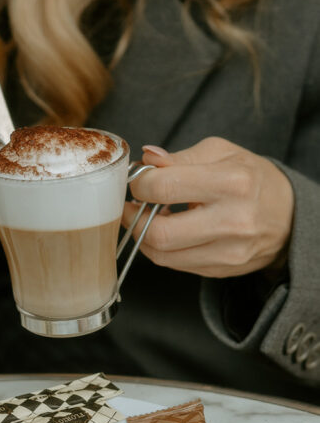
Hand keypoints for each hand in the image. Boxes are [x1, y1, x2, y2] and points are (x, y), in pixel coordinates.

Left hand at [122, 137, 293, 278]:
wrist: (289, 215)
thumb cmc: (252, 178)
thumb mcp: (221, 152)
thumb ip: (180, 157)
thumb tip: (146, 160)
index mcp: (231, 183)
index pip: (164, 188)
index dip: (139, 184)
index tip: (138, 180)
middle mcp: (232, 221)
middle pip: (159, 233)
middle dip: (133, 217)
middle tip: (133, 204)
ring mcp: (229, 251)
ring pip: (163, 255)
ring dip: (143, 235)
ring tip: (148, 216)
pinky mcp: (223, 270)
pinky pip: (175, 265)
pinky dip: (162, 248)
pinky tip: (168, 230)